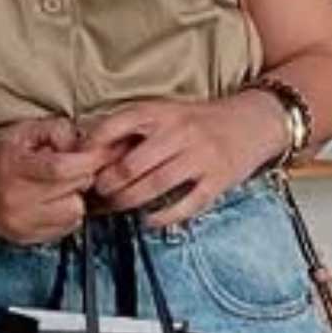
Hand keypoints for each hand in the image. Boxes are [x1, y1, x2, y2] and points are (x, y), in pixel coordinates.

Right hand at [0, 117, 116, 244]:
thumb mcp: (20, 131)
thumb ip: (54, 131)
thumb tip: (83, 142)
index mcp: (13, 168)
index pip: (61, 169)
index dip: (87, 160)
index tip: (101, 152)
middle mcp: (17, 201)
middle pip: (73, 192)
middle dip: (83, 175)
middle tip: (75, 163)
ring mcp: (21, 224)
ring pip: (74, 214)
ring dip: (75, 196)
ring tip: (61, 184)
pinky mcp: (25, 239)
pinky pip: (64, 229)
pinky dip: (65, 212)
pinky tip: (52, 199)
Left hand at [82, 93, 287, 228]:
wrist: (250, 121)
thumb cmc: (199, 120)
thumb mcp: (166, 111)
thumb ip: (135, 127)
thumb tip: (93, 146)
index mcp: (162, 111)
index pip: (118, 124)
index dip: (94, 144)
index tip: (80, 160)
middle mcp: (179, 132)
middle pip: (132, 164)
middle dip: (109, 183)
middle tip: (97, 192)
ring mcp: (199, 157)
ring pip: (154, 186)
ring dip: (129, 202)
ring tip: (116, 207)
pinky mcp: (216, 180)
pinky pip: (185, 204)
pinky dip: (162, 216)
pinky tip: (148, 220)